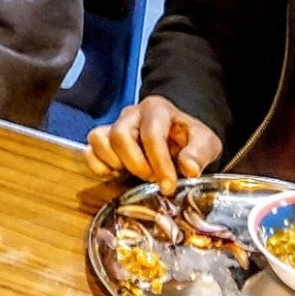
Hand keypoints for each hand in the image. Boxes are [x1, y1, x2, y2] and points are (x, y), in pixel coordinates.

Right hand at [85, 96, 221, 194]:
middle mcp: (131, 114)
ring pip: (99, 139)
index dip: (159, 162)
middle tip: (151, 178)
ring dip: (115, 163)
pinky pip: (89, 150)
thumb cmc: (189, 139)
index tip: (168, 185)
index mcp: (157, 110)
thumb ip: (200, 153)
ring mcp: (114, 126)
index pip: (152, 134)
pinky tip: (116, 173)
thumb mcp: (206, 142)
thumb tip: (189, 169)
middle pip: (120, 135)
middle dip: (136, 164)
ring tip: (133, 174)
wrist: (177, 138)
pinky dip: (98, 166)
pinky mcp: (103, 140)